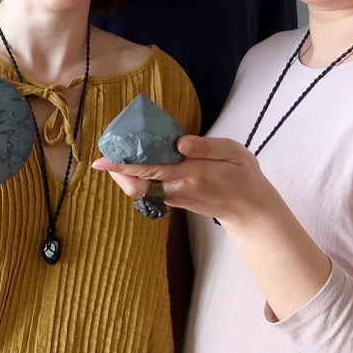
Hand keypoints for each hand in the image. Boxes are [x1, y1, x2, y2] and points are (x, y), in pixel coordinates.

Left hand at [91, 135, 278, 225]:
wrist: (251, 210)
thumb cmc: (243, 177)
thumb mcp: (234, 153)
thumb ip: (206, 147)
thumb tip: (179, 142)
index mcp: (192, 174)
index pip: (150, 170)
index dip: (123, 165)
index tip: (101, 160)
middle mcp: (178, 189)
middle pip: (136, 185)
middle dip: (117, 170)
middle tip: (105, 152)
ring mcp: (175, 197)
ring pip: (140, 189)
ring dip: (126, 172)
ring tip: (119, 150)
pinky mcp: (175, 200)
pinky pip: (149, 189)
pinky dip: (139, 176)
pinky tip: (138, 158)